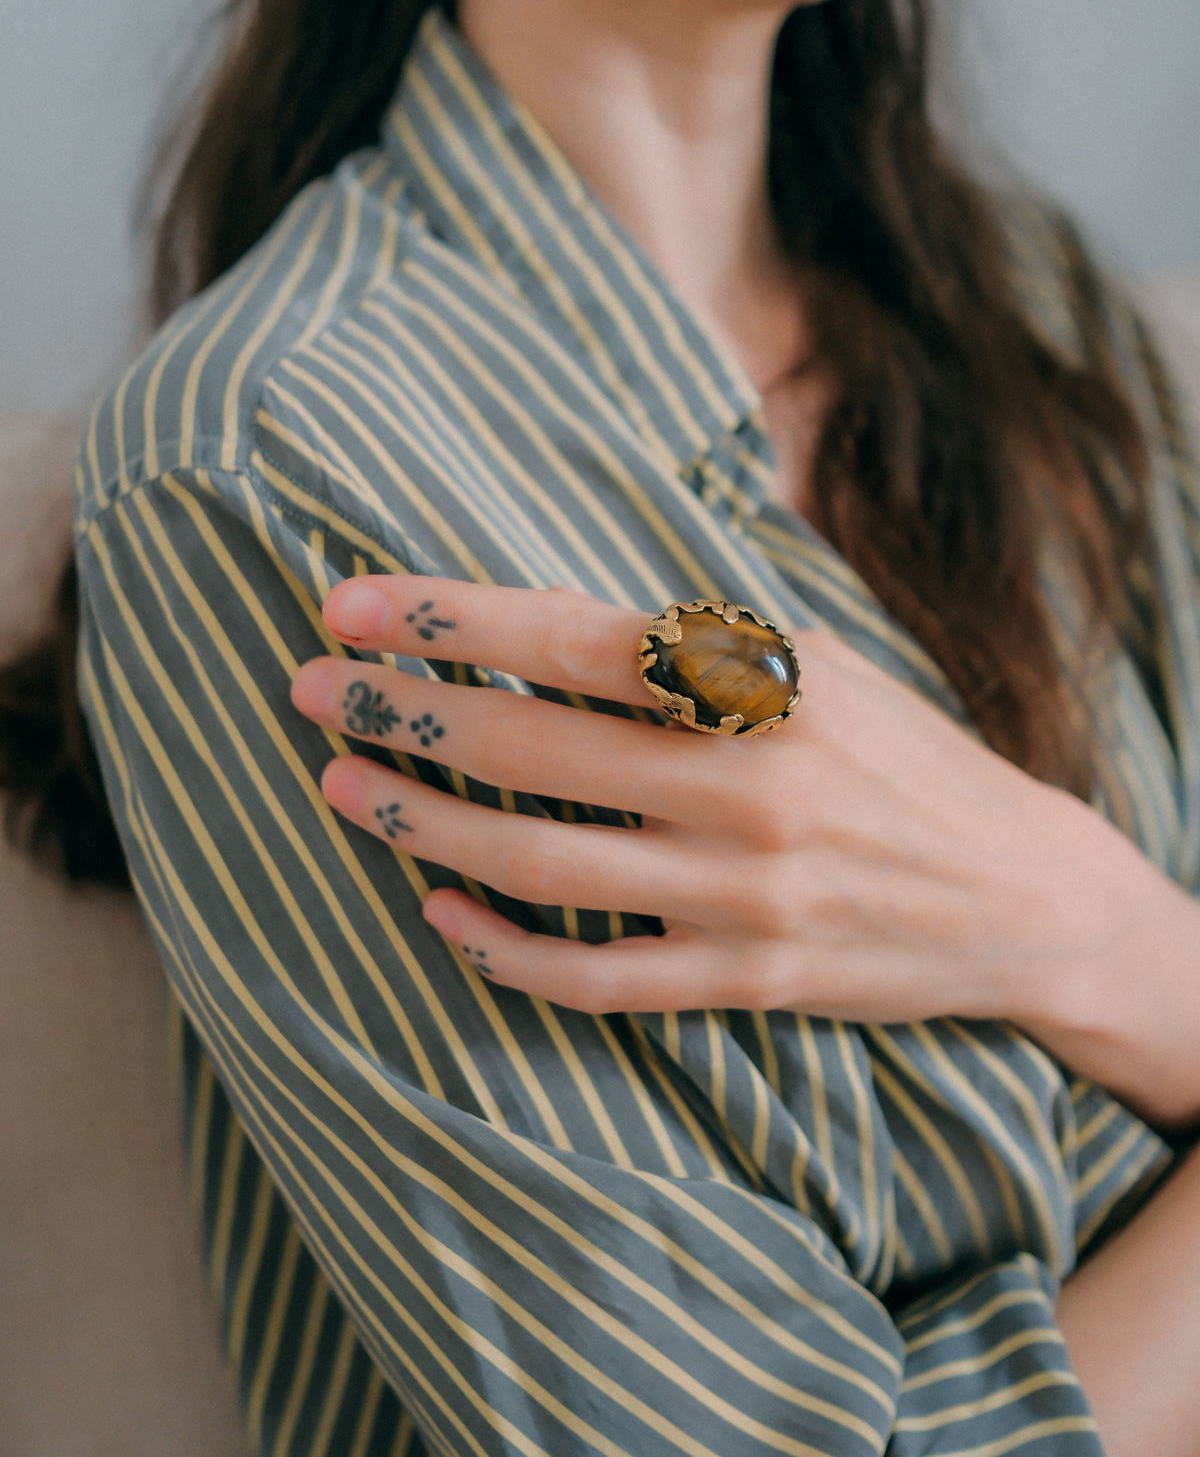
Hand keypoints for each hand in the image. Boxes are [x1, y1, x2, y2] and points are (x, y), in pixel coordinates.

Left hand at [288, 575, 1174, 1043]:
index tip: (350, 606)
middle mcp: (751, 790)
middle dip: (404, 712)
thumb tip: (542, 619)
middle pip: (534, 749)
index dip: (450, 619)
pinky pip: (594, 977)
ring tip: (339, 788)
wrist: (1022, 895)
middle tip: (312, 691)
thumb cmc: (905, 756)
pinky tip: (434, 908)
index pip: (575, 640)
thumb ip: (694, 649)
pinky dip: (502, 948)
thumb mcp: (821, 664)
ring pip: (542, 865)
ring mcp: (743, 897)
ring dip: (421, 824)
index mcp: (770, 688)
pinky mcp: (742, 981)